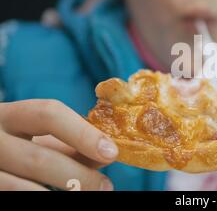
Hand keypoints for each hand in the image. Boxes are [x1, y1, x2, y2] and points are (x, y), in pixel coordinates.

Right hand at [0, 99, 117, 190]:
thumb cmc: (11, 145)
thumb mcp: (33, 138)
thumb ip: (67, 142)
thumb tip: (106, 154)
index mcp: (7, 115)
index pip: (47, 114)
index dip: (83, 133)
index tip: (112, 152)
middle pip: (38, 157)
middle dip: (78, 175)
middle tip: (105, 186)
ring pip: (22, 187)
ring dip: (63, 193)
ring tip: (87, 195)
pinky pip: (12, 196)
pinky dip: (39, 197)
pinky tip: (55, 197)